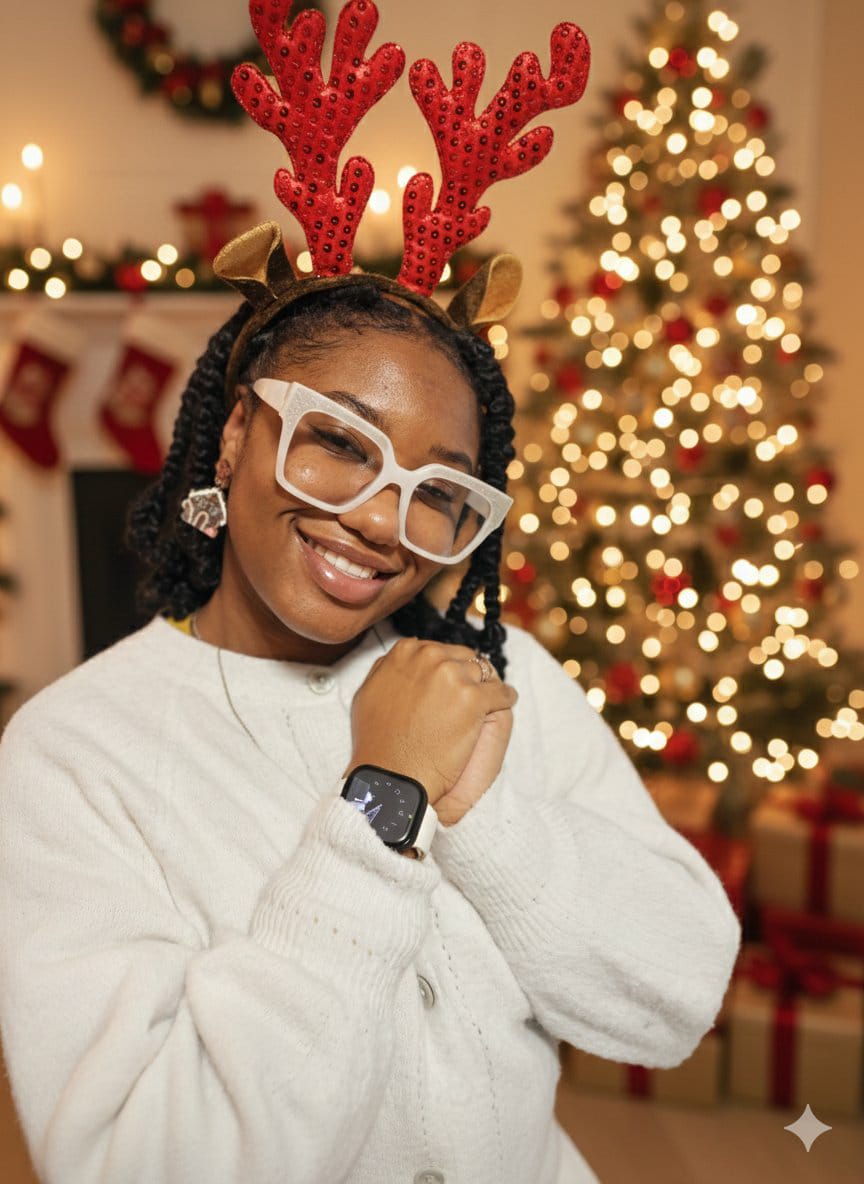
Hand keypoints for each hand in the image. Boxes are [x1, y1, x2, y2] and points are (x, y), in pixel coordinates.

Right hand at [346, 637, 517, 807]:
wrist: (391, 775)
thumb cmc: (377, 742)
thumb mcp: (369, 692)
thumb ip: (388, 668)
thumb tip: (406, 656)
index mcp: (405, 651)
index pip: (440, 650)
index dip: (448, 667)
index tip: (453, 682)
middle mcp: (429, 657)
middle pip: (464, 658)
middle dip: (468, 675)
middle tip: (471, 694)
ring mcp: (453, 676)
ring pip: (484, 673)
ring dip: (487, 686)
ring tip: (490, 700)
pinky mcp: (473, 699)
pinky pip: (502, 693)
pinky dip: (505, 698)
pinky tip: (505, 704)